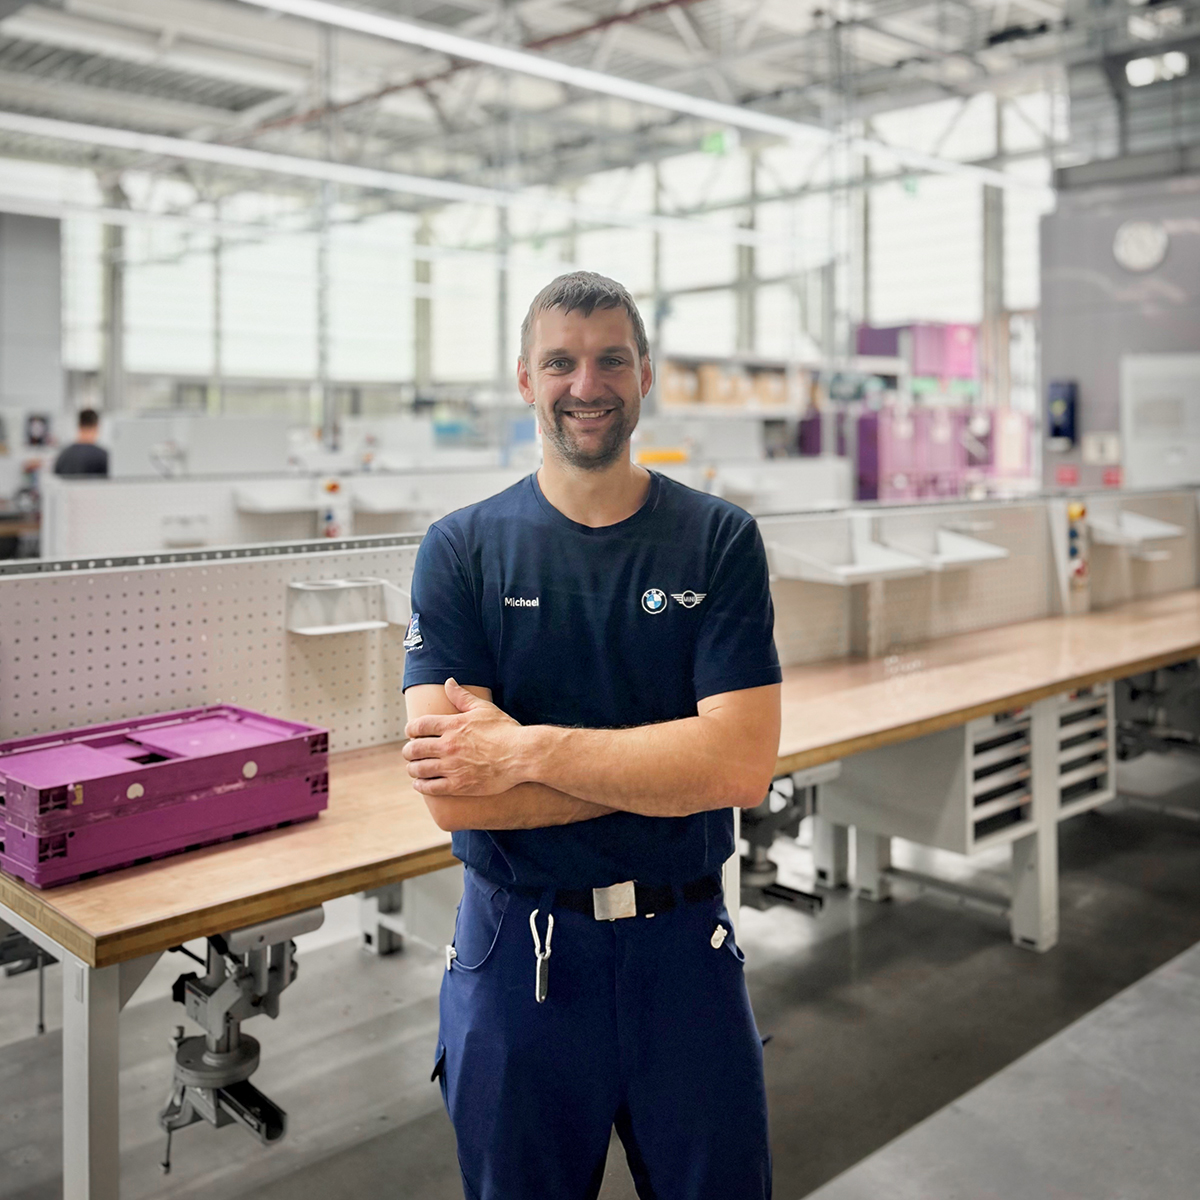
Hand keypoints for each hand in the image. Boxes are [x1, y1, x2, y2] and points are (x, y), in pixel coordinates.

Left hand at [403, 678, 529, 795]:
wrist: (522, 755)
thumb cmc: (505, 730)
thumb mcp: (484, 709)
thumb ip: (462, 697)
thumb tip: (448, 682)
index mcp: (452, 725)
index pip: (418, 726)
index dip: (410, 730)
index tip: (411, 733)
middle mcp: (448, 746)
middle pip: (414, 749)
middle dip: (408, 751)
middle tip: (410, 752)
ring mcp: (452, 767)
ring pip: (419, 769)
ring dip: (413, 768)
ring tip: (414, 768)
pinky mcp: (459, 785)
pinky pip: (431, 787)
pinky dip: (421, 786)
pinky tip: (420, 784)